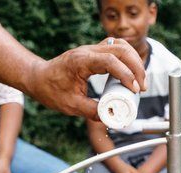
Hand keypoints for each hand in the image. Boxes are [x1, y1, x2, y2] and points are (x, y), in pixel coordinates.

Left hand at [27, 38, 145, 118]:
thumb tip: (113, 118)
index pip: (110, 61)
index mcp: (80, 61)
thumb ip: (92, 111)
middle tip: (142, 88)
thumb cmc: (51, 90)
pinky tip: (132, 73)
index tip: (134, 89)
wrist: (38, 78)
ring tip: (140, 81)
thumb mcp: (71, 106)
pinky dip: (128, 58)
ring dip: (134, 61)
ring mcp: (92, 49)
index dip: (125, 74)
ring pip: (121, 45)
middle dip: (136, 67)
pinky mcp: (95, 52)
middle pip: (121, 49)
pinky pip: (116, 48)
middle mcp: (88, 51)